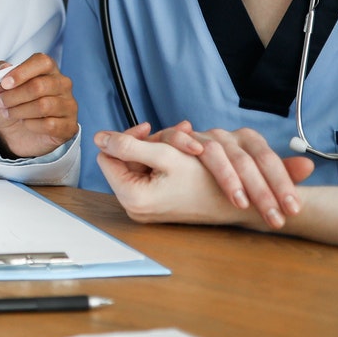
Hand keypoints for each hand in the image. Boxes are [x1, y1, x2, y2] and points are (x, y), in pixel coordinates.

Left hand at [0, 54, 77, 158]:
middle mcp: (63, 85)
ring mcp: (69, 105)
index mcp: (48, 70)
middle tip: (1, 102)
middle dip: (14, 96)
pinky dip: (31, 125)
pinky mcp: (70, 126)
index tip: (4, 84)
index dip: (21, 72)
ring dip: (20, 111)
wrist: (14, 134)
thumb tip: (4, 67)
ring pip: (44, 106)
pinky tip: (26, 124)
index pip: (43, 62)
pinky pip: (50, 125)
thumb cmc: (11, 105)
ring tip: (10, 113)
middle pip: (40, 86)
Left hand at [94, 126, 312, 229]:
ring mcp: (145, 206)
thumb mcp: (166, 155)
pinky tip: (186, 152)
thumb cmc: (207, 182)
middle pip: (125, 159)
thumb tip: (97, 137)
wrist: (240, 203)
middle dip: (148, 142)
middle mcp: (134, 206)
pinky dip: (165, 159)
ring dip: (159, 147)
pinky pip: (151, 173)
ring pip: (140, 163)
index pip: (107, 155)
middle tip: (175, 134)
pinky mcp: (156, 204)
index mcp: (131, 196)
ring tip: (186, 142)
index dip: (125, 138)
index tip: (150, 130)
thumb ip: (128, 145)